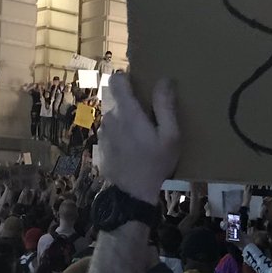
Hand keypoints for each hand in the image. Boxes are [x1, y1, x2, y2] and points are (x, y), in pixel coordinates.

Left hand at [98, 75, 179, 204]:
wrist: (133, 195)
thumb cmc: (155, 163)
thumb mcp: (170, 136)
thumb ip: (165, 106)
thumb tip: (164, 80)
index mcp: (127, 112)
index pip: (116, 79)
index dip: (127, 78)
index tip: (140, 85)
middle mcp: (110, 118)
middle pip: (117, 99)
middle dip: (131, 103)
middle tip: (149, 117)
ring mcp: (103, 132)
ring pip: (114, 115)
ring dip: (125, 120)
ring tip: (142, 136)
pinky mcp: (101, 145)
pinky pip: (111, 131)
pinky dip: (120, 134)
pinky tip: (132, 149)